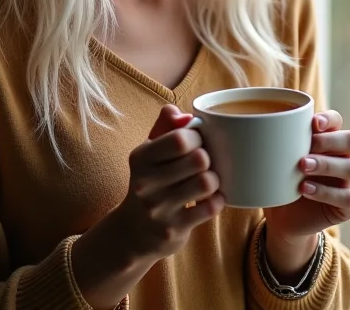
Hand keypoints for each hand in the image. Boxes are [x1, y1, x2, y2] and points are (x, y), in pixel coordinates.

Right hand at [72, 105, 224, 307]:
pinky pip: (210, 208)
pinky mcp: (173, 230)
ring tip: (207, 181)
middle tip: (203, 163)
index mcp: (141, 157)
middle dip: (208, 158)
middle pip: (198, 159)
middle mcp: (145, 182)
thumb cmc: (149, 181)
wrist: (132, 232)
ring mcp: (158, 209)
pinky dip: (217, 201)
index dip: (197, 137)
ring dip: (213, 180)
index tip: (196, 143)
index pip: (181, 138)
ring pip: (206, 183)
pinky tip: (209, 199)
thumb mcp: (150, 151)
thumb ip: (166, 125)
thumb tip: (187, 116)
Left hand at [262, 110, 349, 277]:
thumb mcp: (275, 158)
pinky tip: (305, 189)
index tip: (312, 123)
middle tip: (307, 146)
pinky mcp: (348, 206)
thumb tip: (236, 122)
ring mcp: (349, 183)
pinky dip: (325, 192)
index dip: (329, 119)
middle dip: (330, 141)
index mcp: (328, 141)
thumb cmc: (280, 179)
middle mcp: (344, 158)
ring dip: (326, 165)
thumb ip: (269, 140)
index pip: (337, 120)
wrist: (283, 218)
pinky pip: (347, 197)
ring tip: (302, 166)